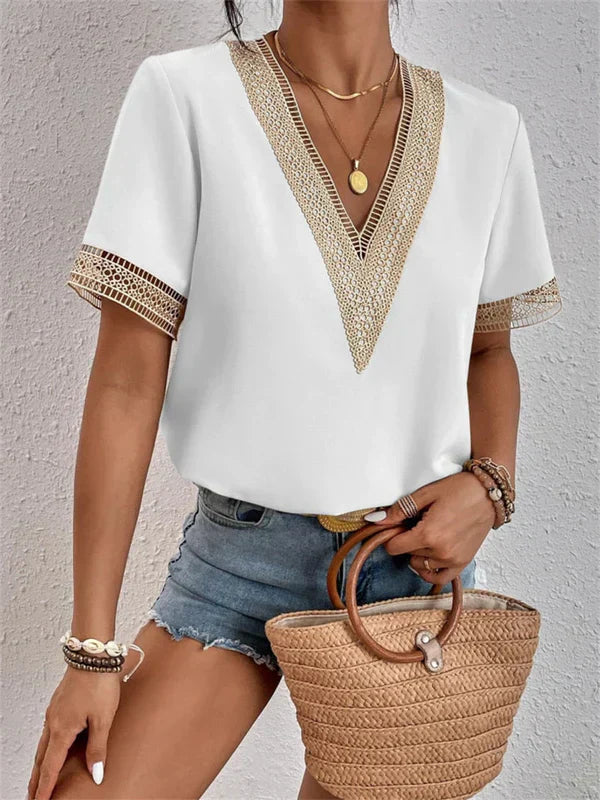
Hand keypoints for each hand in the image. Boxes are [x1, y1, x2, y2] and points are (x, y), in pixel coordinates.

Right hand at [28, 665, 119, 799]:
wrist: (93, 654)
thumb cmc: (100, 683)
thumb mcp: (103, 719)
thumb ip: (98, 748)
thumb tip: (96, 774)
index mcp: (62, 730)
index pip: (50, 767)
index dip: (45, 788)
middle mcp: (53, 722)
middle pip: (41, 758)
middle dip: (36, 779)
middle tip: (34, 796)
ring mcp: (54, 711)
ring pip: (43, 744)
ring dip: (40, 763)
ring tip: (41, 776)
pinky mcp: (59, 703)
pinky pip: (49, 730)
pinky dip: (47, 746)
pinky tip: (54, 745)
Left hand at [362, 471, 495, 584]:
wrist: (489, 493)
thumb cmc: (460, 489)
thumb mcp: (426, 494)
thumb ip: (400, 510)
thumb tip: (377, 520)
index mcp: (429, 534)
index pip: (394, 547)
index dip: (392, 536)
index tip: (398, 527)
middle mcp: (441, 551)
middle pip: (407, 554)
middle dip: (407, 541)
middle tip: (417, 524)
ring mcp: (453, 560)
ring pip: (420, 566)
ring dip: (418, 554)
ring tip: (427, 535)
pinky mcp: (463, 562)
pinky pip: (439, 578)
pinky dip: (430, 572)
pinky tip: (428, 557)